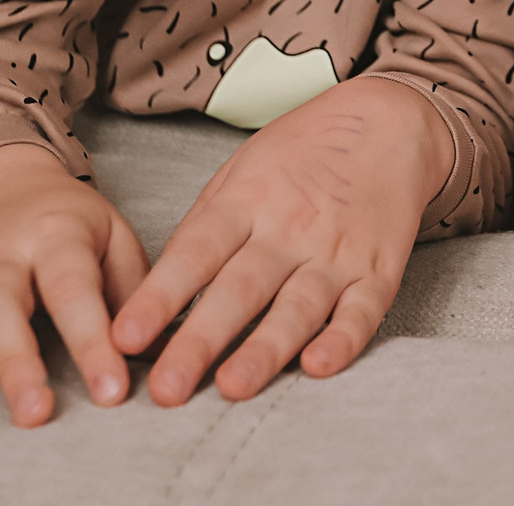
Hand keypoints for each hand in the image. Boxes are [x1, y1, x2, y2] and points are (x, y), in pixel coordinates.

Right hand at [0, 140, 147, 425]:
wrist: (6, 182)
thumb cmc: (72, 228)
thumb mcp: (116, 239)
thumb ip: (136, 293)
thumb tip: (163, 353)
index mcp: (56, 234)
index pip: (74, 289)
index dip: (92, 341)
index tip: (112, 393)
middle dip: (14, 360)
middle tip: (34, 415)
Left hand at [110, 76, 451, 403]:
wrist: (390, 123)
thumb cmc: (305, 150)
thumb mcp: (243, 169)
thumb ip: (207, 225)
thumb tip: (163, 289)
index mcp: (248, 201)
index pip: (195, 254)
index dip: (159, 297)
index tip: (124, 337)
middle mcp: (290, 228)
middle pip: (239, 290)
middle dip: (199, 341)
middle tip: (166, 390)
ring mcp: (336, 252)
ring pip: (296, 308)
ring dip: (264, 350)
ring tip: (232, 387)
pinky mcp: (379, 272)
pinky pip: (361, 312)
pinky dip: (342, 341)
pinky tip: (318, 365)